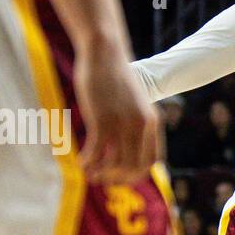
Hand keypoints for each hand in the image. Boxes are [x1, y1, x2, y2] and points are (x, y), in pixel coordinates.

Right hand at [73, 37, 157, 184]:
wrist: (104, 53)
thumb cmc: (115, 77)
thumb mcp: (134, 102)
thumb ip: (135, 122)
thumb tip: (126, 143)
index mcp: (152, 122)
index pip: (153, 160)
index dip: (138, 174)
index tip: (123, 177)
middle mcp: (141, 126)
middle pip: (135, 167)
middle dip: (119, 179)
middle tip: (103, 180)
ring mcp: (123, 123)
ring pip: (116, 164)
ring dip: (102, 174)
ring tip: (89, 173)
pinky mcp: (102, 120)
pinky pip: (97, 152)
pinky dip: (88, 162)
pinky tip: (80, 163)